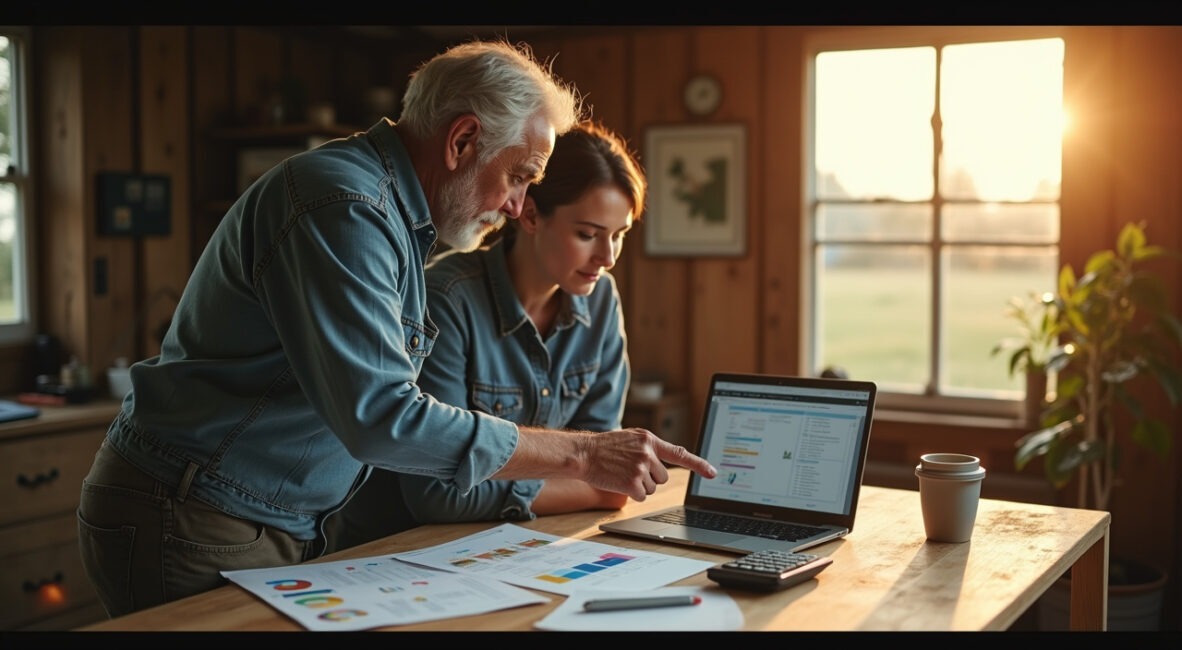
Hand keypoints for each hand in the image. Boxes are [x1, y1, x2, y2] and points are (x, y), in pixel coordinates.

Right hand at [581, 428, 715, 500]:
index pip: (679, 453)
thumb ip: (648, 447)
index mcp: (649, 440)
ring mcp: (641, 467)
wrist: (583, 453)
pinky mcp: (633, 482)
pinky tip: (619, 482)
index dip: (698, 464)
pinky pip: (642, 496)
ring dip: (640, 485)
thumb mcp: (630, 438)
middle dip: (650, 477)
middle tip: (630, 469)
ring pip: (652, 487)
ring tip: (622, 473)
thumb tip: (662, 461)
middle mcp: (648, 452)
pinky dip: (632, 493)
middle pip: (662, 476)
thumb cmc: (605, 448)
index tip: (713, 472)